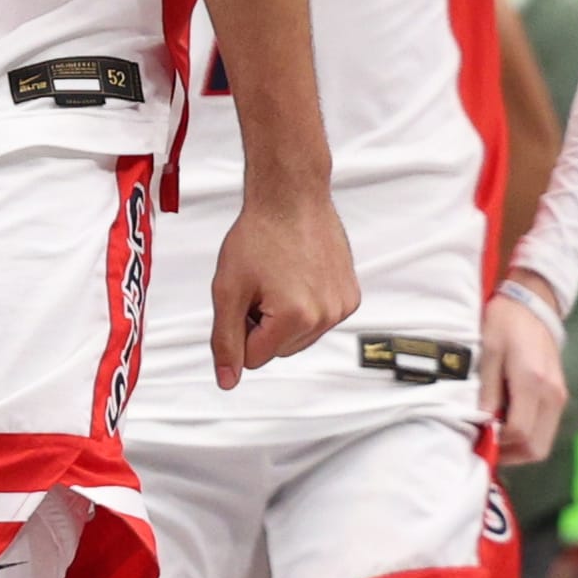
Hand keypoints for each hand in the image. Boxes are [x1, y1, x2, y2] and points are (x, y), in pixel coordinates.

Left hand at [209, 176, 358, 385]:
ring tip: (279, 277)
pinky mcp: (351, 296)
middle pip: (279, 350)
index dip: (240, 326)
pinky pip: (319, 320)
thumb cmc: (258, 235)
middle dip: (263, 325)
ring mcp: (342, 306)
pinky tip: (298, 275)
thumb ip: (225, 340)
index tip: (245, 294)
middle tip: (260, 284)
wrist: (291, 195)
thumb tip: (228, 381)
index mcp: (295, 317)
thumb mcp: (228, 289)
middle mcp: (326, 316)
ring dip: (284, 317)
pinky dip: (305, 305)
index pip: (254, 357)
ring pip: (299, 338)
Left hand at [477, 282, 569, 463]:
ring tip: (494, 434)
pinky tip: (506, 423)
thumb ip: (487, 389)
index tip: (478, 436)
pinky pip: (545, 430)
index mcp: (533, 382)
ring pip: (543, 443)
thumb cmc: (506, 322)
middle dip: (510, 454)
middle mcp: (552, 395)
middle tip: (486, 444)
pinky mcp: (559, 396)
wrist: (534, 303)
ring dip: (518, 447)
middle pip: (536, 448)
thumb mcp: (488, 350)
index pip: (519, 433)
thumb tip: (481, 422)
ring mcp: (559, 397)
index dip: (497, 442)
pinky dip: (527, 435)